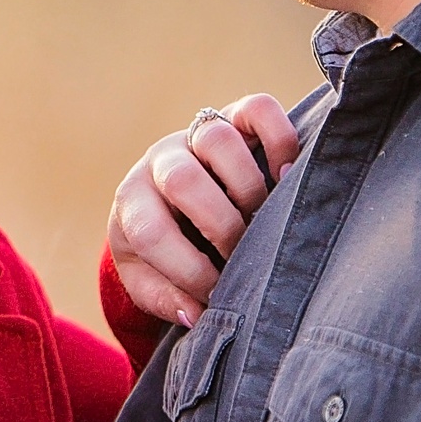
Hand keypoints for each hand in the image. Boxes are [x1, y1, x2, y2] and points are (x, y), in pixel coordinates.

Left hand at [109, 94, 298, 330]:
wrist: (172, 196)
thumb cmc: (162, 247)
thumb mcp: (149, 277)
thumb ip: (165, 298)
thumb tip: (196, 313)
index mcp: (133, 201)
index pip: (150, 230)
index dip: (186, 270)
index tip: (214, 294)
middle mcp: (162, 161)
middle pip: (183, 181)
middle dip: (220, 228)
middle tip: (241, 254)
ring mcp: (198, 134)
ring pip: (217, 139)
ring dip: (247, 188)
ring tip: (263, 219)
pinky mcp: (236, 117)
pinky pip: (258, 108)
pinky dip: (279, 140)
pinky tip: (287, 176)